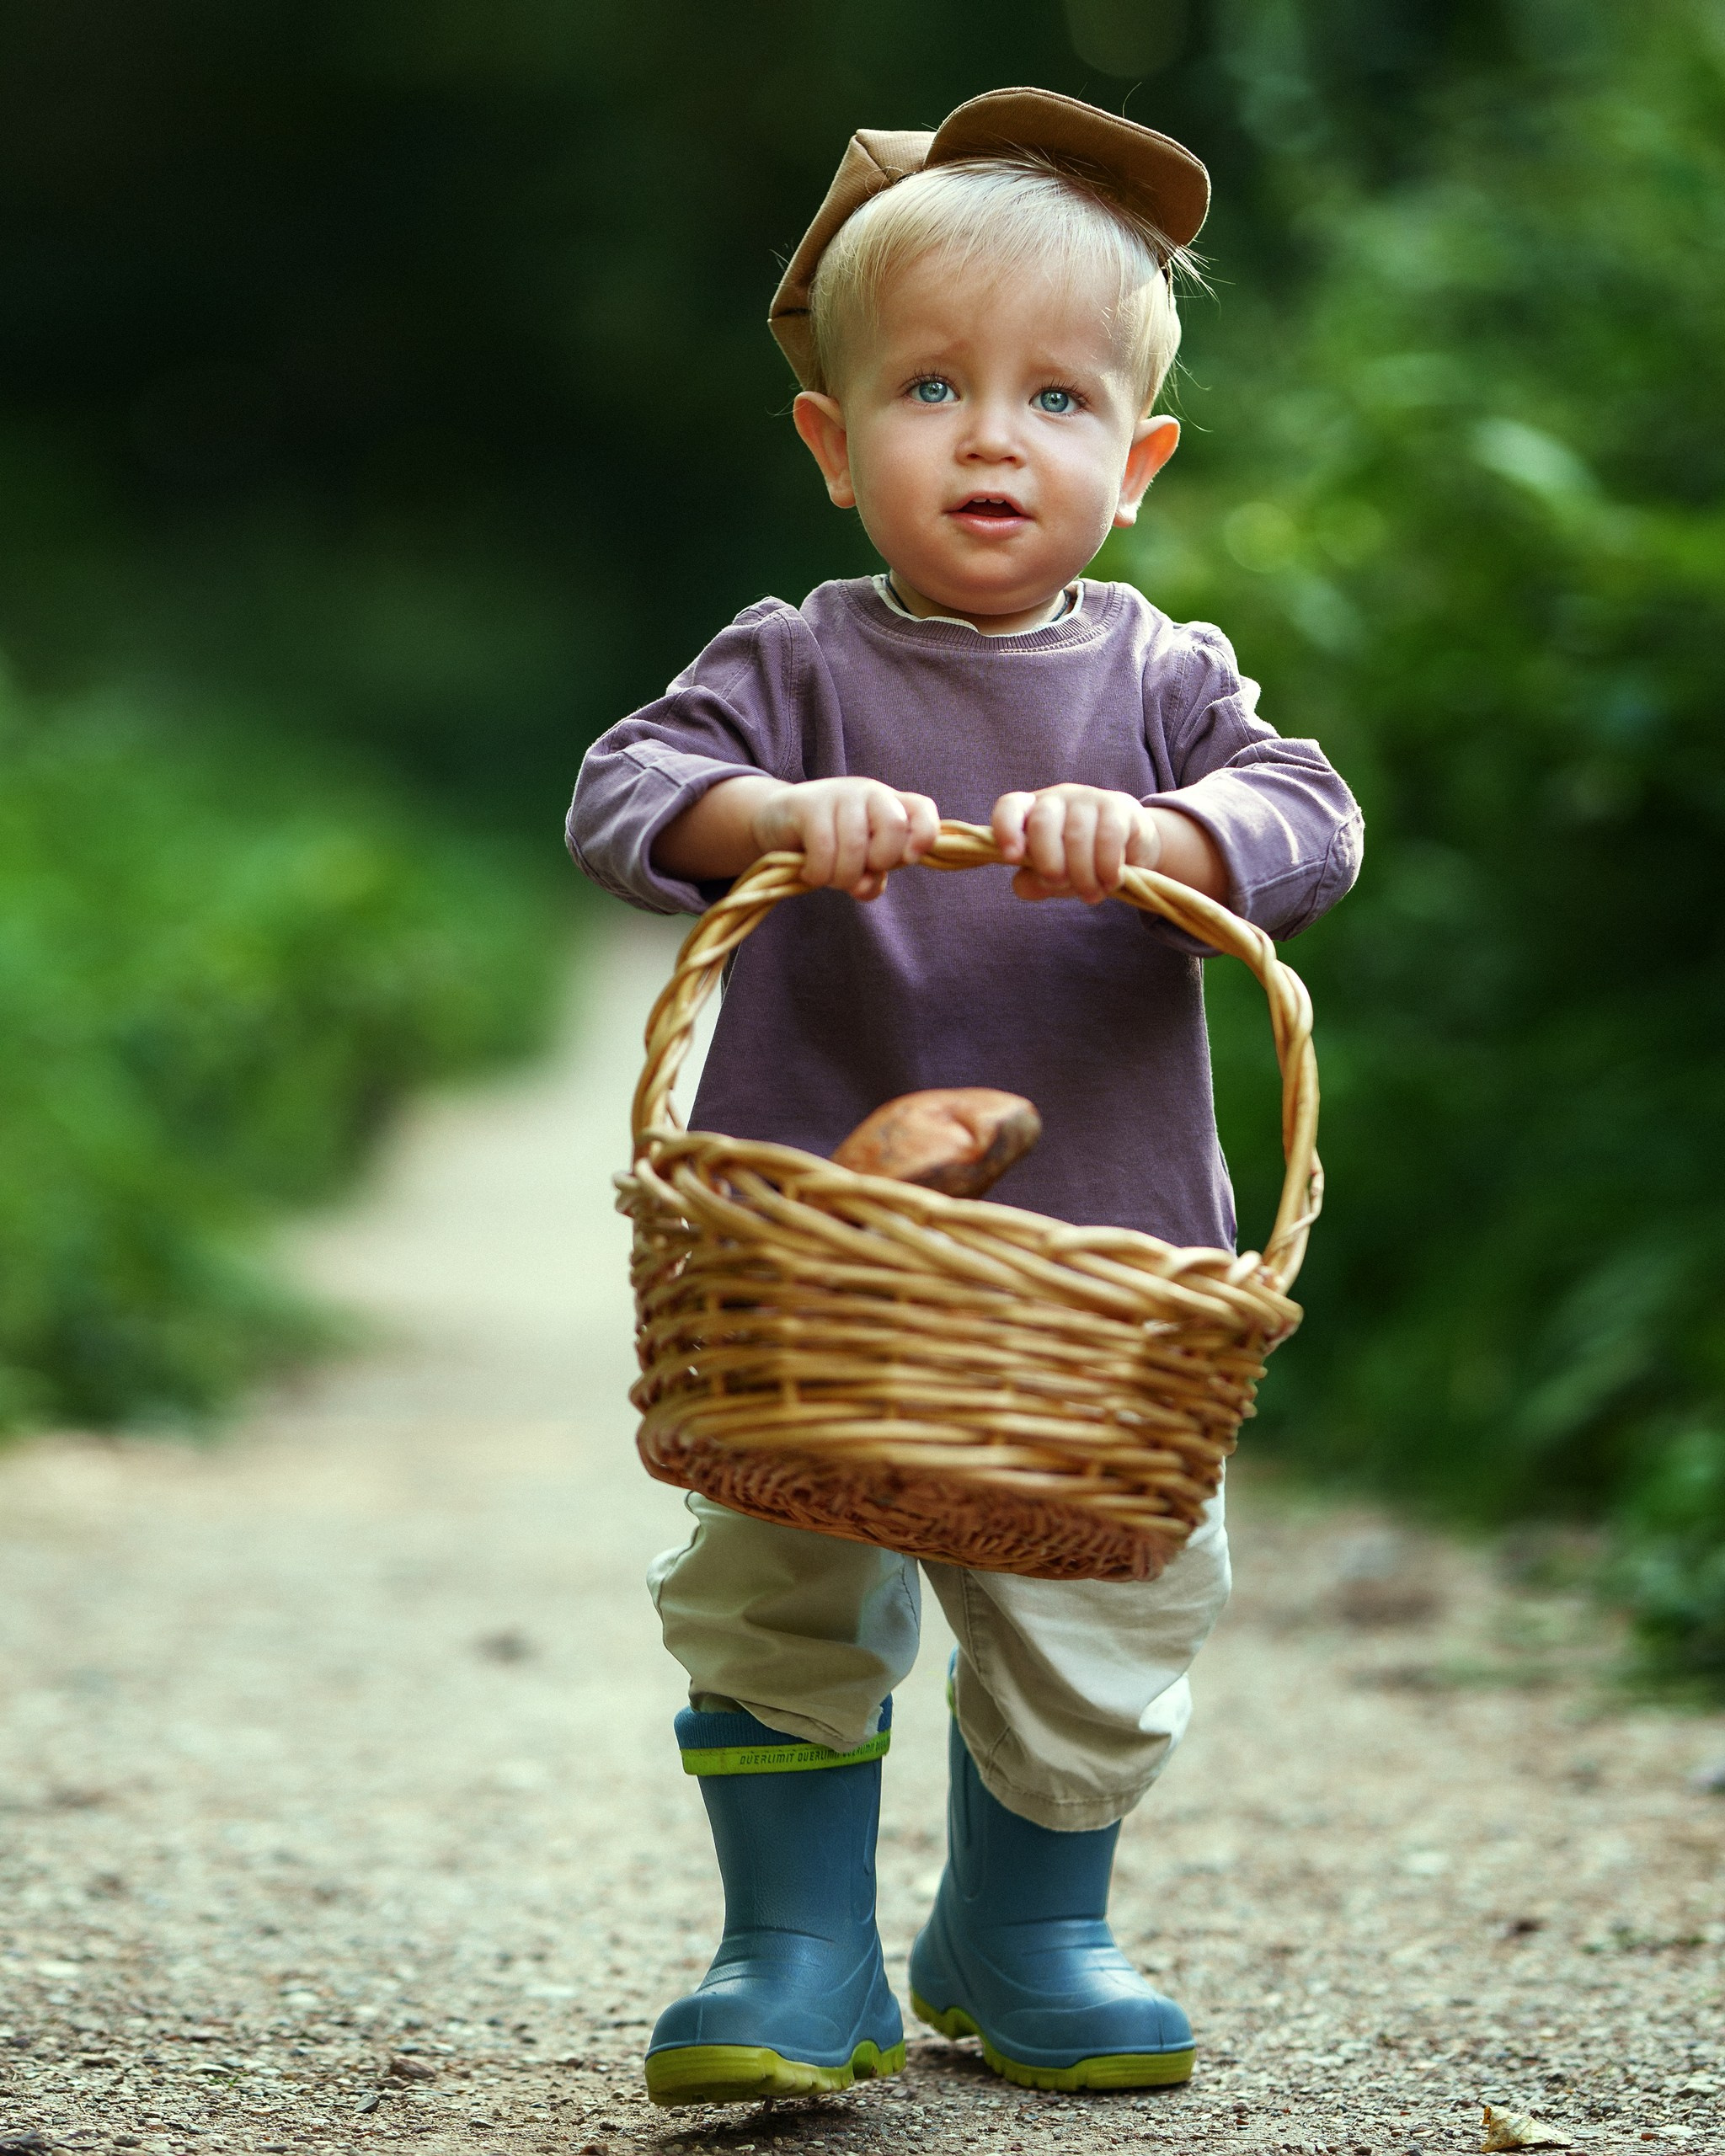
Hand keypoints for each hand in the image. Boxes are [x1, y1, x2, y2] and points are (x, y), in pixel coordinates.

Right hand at [754, 777, 939, 900]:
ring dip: (843, 876)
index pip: (922, 809)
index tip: (909, 859)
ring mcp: (839, 794)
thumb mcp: (857, 862)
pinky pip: (823, 848)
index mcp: (889, 804)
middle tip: (858, 872)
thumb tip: (865, 888)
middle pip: (894, 825)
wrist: (776, 822)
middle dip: (879, 860)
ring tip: (829, 878)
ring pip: (856, 844)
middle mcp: (869, 792)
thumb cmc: (827, 844)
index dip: (925, 834)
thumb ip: (871, 877)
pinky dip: (819, 873)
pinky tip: (811, 874)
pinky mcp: (808, 805)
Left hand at [991, 784, 1161, 902]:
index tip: (1012, 858)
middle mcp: (1057, 798)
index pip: (1009, 807)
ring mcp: (1088, 798)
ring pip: (1076, 835)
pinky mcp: (1118, 807)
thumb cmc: (1082, 860)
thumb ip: (1033, 882)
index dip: (1006, 829)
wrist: (1132, 848)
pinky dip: (1106, 866)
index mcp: (1032, 811)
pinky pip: (1108, 837)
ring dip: (1082, 874)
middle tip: (1058, 884)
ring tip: (1090, 894)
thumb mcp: (1054, 875)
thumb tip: (1023, 886)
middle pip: (1042, 823)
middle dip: (1048, 861)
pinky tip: (1110, 881)